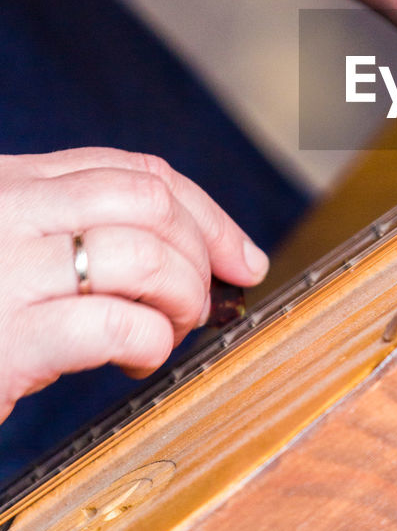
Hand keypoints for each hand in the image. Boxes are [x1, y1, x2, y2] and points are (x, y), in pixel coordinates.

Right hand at [0, 148, 268, 422]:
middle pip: (150, 202)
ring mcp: (2, 270)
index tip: (240, 255)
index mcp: (10, 182)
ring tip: (167, 332)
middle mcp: (5, 210)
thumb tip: (194, 253)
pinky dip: (150, 340)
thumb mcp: (12, 255)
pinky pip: (114, 322)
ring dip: (181, 298)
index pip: (133, 171)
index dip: (204, 212)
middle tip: (206, 301)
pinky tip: (136, 359)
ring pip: (145, 253)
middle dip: (203, 251)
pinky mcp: (4, 340)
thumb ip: (74, 234)